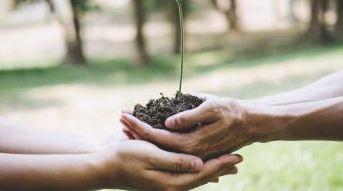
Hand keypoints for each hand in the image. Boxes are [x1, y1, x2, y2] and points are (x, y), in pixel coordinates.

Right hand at [101, 140, 241, 190]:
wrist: (104, 167)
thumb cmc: (124, 158)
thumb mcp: (150, 156)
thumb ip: (175, 162)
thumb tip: (199, 164)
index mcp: (171, 182)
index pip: (202, 173)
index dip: (220, 164)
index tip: (236, 156)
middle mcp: (171, 186)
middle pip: (202, 177)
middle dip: (221, 167)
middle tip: (239, 159)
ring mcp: (166, 183)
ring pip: (196, 176)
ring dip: (213, 169)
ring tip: (228, 164)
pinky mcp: (161, 177)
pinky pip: (185, 175)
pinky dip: (198, 170)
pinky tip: (203, 167)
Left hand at [120, 94, 254, 158]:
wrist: (250, 123)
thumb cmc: (232, 112)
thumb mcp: (211, 108)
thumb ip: (189, 117)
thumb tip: (168, 123)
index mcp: (191, 143)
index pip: (157, 137)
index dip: (139, 126)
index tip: (124, 115)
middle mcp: (188, 152)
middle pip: (155, 144)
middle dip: (136, 130)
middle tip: (120, 117)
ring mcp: (190, 152)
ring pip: (160, 146)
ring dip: (143, 134)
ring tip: (126, 123)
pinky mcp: (193, 148)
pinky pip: (169, 145)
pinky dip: (155, 137)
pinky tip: (146, 129)